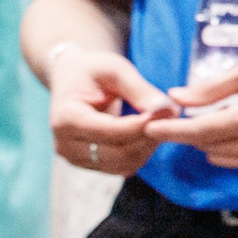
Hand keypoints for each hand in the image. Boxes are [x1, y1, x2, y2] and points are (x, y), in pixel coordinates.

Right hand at [49, 45, 173, 175]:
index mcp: (66, 118)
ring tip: (162, 122)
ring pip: (123, 164)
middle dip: (150, 135)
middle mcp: (65, 144)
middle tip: (172, 115)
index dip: (143, 125)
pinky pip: (122, 167)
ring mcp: (75, 158)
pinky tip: (150, 133)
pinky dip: (141, 153)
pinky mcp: (88, 164)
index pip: (110, 131)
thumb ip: (140, 91)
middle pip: (119, 152)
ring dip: (149, 146)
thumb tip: (168, 111)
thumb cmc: (93, 70)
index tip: (168, 111)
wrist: (71, 78)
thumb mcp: (116, 70)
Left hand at [142, 50, 237, 173]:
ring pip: (221, 156)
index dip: (172, 130)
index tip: (149, 127)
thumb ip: (212, 88)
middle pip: (207, 145)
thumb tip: (177, 97)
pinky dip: (234, 146)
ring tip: (232, 114)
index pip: (200, 131)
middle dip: (195, 129)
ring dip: (214, 139)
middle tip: (200, 107)